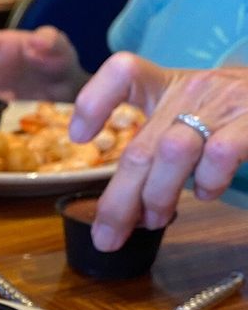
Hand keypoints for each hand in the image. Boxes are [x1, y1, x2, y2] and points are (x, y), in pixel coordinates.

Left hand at [69, 52, 247, 250]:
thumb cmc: (231, 118)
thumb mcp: (187, 117)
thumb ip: (153, 152)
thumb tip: (121, 215)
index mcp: (167, 85)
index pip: (124, 72)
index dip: (94, 100)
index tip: (78, 136)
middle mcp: (192, 90)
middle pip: (139, 148)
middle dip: (118, 203)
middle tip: (107, 237)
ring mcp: (224, 103)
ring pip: (171, 153)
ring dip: (157, 196)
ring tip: (156, 220)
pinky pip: (220, 154)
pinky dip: (207, 182)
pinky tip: (205, 192)